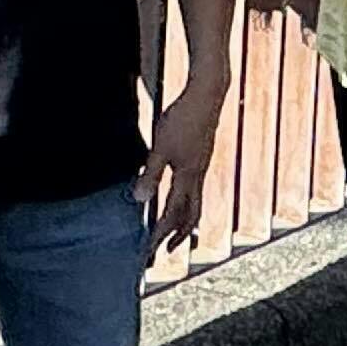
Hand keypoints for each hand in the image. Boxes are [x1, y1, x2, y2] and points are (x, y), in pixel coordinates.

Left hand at [141, 82, 226, 256]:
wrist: (207, 95)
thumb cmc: (182, 119)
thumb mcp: (160, 148)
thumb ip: (151, 174)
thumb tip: (138, 200)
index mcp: (187, 177)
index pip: (172, 214)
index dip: (160, 234)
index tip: (149, 250)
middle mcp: (197, 176)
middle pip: (191, 215)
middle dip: (178, 235)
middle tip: (166, 250)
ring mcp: (201, 166)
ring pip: (195, 201)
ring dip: (184, 219)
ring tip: (174, 230)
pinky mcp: (201, 157)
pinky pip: (195, 188)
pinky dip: (187, 201)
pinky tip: (180, 195)